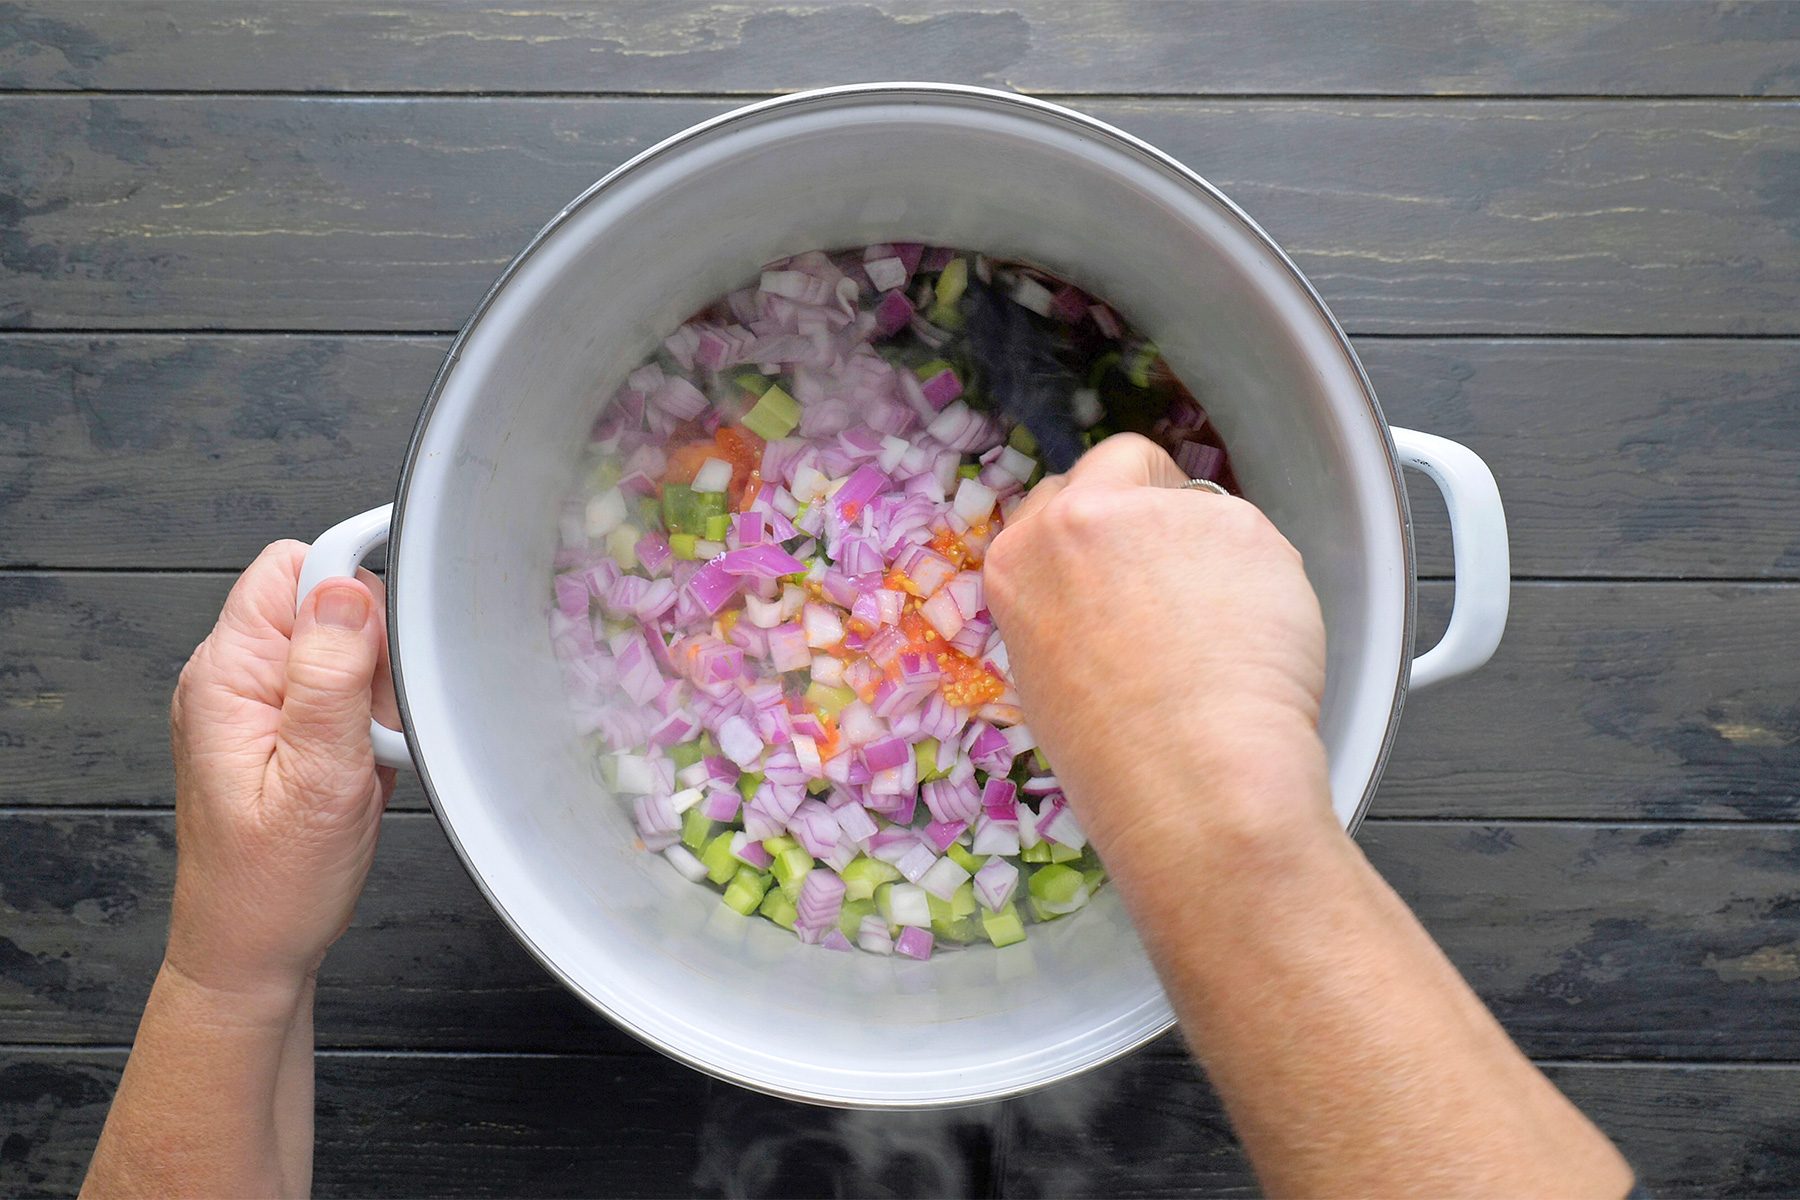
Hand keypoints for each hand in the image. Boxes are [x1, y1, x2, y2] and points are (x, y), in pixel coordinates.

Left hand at [166, 541, 398, 994]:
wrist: (253, 951)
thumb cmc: (275, 886)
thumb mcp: (318, 778)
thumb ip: (331, 676)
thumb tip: (344, 590)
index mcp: (228, 677)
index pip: (292, 567)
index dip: (351, 590)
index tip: (386, 644)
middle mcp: (231, 679)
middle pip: (328, 605)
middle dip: (373, 659)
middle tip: (368, 732)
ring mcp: (254, 703)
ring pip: (346, 650)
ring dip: (373, 699)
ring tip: (362, 760)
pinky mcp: (279, 727)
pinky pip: (342, 692)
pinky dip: (365, 725)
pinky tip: (359, 768)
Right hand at [983, 434, 1331, 856]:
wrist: (1192, 777)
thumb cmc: (1119, 756)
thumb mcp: (1049, 670)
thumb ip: (1070, 601)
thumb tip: (1115, 587)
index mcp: (1019, 560)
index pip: (1061, 496)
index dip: (1102, 528)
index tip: (1125, 561)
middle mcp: (1078, 519)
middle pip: (1125, 462)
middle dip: (1156, 500)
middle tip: (1179, 577)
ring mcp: (1158, 513)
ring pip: (1201, 507)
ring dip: (1214, 553)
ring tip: (1220, 639)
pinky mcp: (1236, 523)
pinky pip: (1255, 540)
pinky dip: (1264, 582)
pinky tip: (1256, 641)